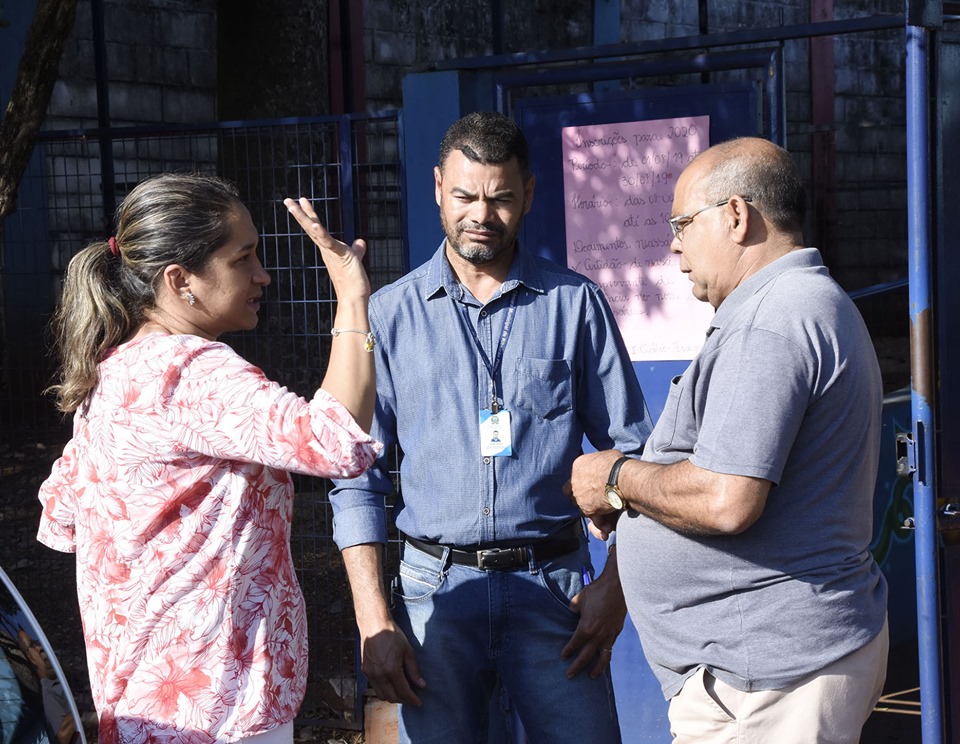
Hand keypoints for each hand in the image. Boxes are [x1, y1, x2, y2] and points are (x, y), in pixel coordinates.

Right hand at [283, 197, 370, 300]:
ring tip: (294, 204)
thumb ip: (357, 250)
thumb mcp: (355, 260)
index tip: (302, 201)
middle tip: (287, 199)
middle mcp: (326, 250)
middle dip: (299, 212)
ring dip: (304, 217)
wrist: (353, 298)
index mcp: (328, 249)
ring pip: (314, 231)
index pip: (317, 228)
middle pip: (310, 227)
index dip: (310, 214)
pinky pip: (329, 243)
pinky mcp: (340, 255)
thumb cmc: (353, 283)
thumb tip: (360, 242)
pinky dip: (322, 234)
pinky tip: (315, 224)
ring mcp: (331, 252)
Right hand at [359, 621, 426, 705]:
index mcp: (391, 669)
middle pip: (391, 697)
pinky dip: (383, 689)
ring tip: (401, 691)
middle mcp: (379, 675)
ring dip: (392, 696)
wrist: (374, 624)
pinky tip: (390, 683)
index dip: (412, 699)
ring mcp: (370, 674)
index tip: (419, 702)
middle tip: (412, 697)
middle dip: (403, 700)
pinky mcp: (364, 671)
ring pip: (381, 695)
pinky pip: (375, 687)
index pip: (403, 691)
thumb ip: (414, 670)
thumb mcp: (408, 650)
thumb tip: (422, 685)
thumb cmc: (392, 634)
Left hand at [560, 558, 626, 678]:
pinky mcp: (617, 631)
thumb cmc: (596, 591)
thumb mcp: (578, 599)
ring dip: (597, 668)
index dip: (568, 651)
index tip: (563, 657)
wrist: (617, 587)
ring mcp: (609, 635)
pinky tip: (604, 657)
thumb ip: (573, 608)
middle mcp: (598, 635)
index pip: (574, 644)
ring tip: (592, 675)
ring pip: (603, 657)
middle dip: (577, 667)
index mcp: (586, 628)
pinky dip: (606, 654)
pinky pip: (611, 647)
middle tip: (570, 675)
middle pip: (586, 657)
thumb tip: (572, 612)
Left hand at [566, 450, 627, 536]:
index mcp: (578, 466)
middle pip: (572, 493)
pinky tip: (608, 520)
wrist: (622, 478)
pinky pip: (591, 518)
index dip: (580, 483)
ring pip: (580, 507)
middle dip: (582, 497)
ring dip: (590, 509)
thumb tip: (602, 464)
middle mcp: (574, 482)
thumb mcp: (604, 456)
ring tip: (603, 510)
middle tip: (594, 498)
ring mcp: (579, 497)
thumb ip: (597, 463)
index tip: (589, 485)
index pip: (573, 478)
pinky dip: (599, 521)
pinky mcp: (587, 509)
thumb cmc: (617, 464)